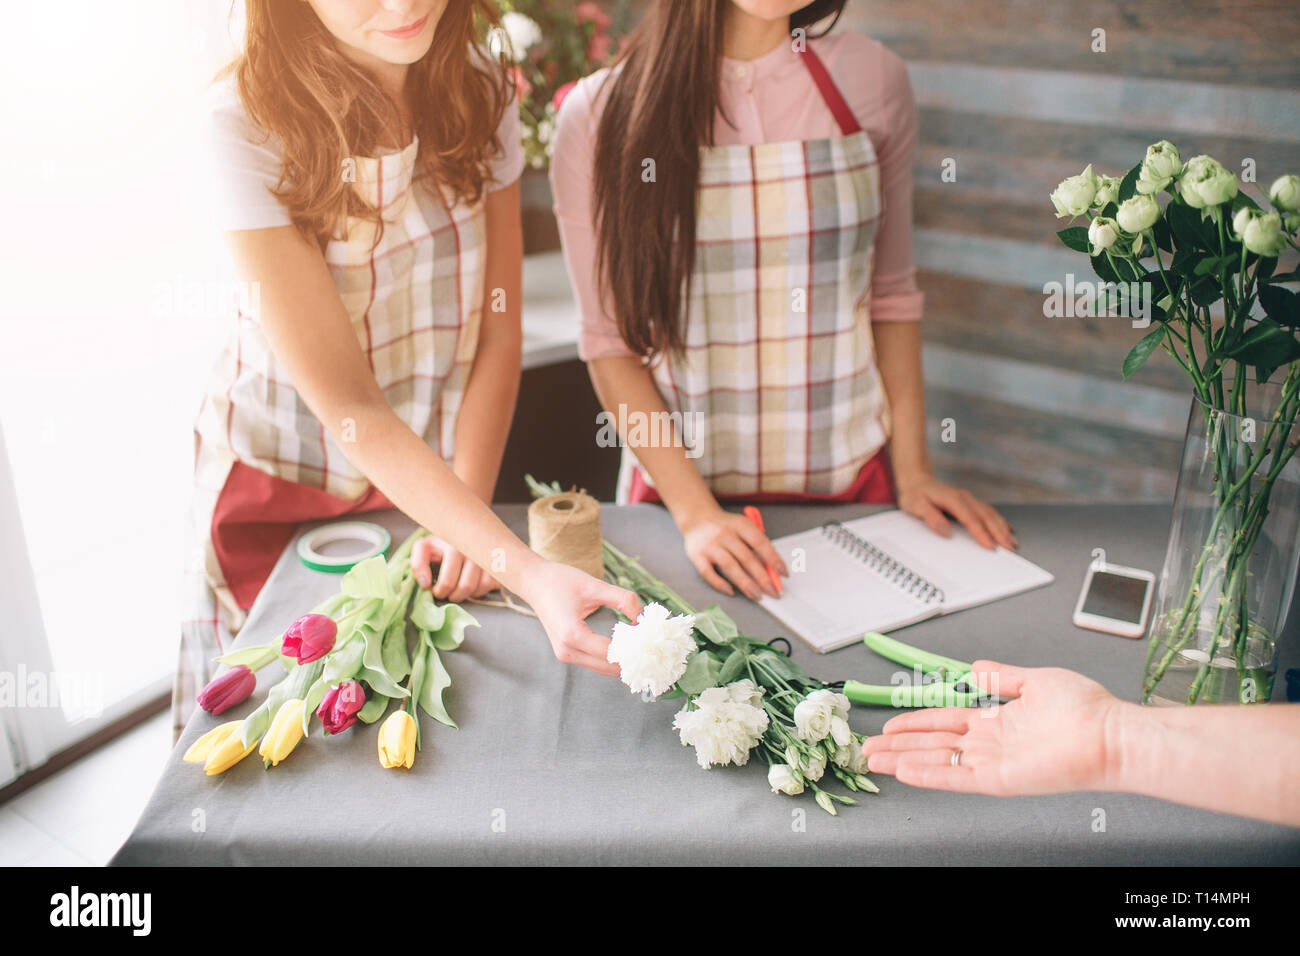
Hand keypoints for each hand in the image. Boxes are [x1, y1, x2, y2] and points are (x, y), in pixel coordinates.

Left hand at [410, 535, 497, 603]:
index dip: (441, 591)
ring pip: (481, 586)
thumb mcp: (424, 548)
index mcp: (454, 547)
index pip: (448, 580)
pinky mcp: (495, 562)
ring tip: (458, 590)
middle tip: (447, 594)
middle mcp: (473, 551)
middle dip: (454, 596)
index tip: (436, 591)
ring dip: (468, 595)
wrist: (461, 529)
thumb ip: (418, 564)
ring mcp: (486, 556)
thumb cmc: (441, 542)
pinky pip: (492, 584)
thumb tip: (425, 584)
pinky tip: (471, 586)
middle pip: (466, 586)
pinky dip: (481, 590)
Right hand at [516, 560, 643, 677]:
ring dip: (622, 662)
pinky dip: (611, 659)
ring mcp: (565, 654)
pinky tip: (627, 648)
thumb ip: (623, 600)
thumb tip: (643, 618)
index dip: (634, 648)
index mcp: (572, 634)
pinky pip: (594, 662)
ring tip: (643, 648)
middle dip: (631, 660)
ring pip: (602, 668)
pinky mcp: (566, 652)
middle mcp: (566, 650)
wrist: (534, 582)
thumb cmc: (561, 581)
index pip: (611, 652)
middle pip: (608, 667)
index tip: (652, 640)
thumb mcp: (595, 585)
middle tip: (653, 649)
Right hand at [679, 506, 786, 599]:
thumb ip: (756, 544)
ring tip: (757, 595)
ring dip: (745, 583)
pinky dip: (720, 584)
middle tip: (773, 592)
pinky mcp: (696, 555)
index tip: (783, 574)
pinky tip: (731, 591)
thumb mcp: (743, 527)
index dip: (773, 558)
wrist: (697, 518)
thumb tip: (771, 569)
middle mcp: (724, 533)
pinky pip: (708, 573)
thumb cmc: (726, 527)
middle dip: (762, 577)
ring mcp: (709, 545)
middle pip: (746, 557)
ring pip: (729, 566)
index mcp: (739, 524)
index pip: (760, 542)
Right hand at [860, 660, 1126, 796]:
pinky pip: (956, 778)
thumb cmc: (1086, 709)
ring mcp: (993, 763)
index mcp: (998, 721)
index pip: (946, 722)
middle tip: (868, 748)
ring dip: (903, 761)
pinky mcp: (1000, 779)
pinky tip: (904, 772)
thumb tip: (976, 669)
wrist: (1110, 734)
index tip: (890, 724)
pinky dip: (929, 775)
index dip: (916, 723)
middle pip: (933, 744)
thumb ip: (1002, 678)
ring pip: (937, 762)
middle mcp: (992, 744)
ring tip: (873, 760)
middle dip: (898, 746)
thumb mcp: (1036, 680)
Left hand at [895, 475, 1016, 549]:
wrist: (916, 480)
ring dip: (1002, 528)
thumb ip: (931, 517)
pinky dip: (999, 522)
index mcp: (953, 499)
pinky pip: (988, 512)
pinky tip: (1007, 530)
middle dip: (999, 533)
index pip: (971, 519)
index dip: (981, 533)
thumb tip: (945, 531)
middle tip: (1009, 548)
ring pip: (990, 514)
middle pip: (986, 517)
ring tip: (1012, 542)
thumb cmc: (915, 494)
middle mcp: (964, 498)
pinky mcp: (970, 503)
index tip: (990, 546)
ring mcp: (969, 499)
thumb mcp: (915, 505)